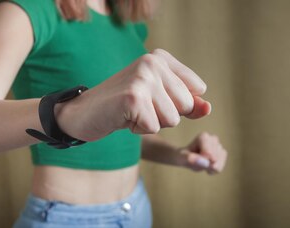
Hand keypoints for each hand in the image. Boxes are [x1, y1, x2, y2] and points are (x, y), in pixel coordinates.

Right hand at [56, 49, 211, 140]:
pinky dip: (139, 130)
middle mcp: (153, 62)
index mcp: (162, 58)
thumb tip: (208, 108)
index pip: (198, 89)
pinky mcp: (133, 97)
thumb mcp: (162, 102)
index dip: (180, 104)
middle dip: (167, 116)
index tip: (154, 99)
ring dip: (153, 123)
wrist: (82, 113)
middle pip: (187, 105)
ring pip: (173, 119)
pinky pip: (154, 128)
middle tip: (141, 108)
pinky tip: (124, 119)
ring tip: (132, 113)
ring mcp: (142, 78)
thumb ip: (189, 104)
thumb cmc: (125, 108)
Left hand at [179, 132, 226, 173]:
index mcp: (203, 137)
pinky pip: (221, 165)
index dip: (204, 160)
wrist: (187, 158)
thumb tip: (203, 161)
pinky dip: (214, 170)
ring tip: (201, 166)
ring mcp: (219, 146)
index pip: (209, 153)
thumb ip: (189, 158)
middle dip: (206, 164)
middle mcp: (213, 139)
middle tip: (197, 163)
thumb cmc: (183, 156)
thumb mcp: (181, 157)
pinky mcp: (222, 153)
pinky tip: (207, 169)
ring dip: (210, 167)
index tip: (197, 160)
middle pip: (214, 158)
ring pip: (219, 161)